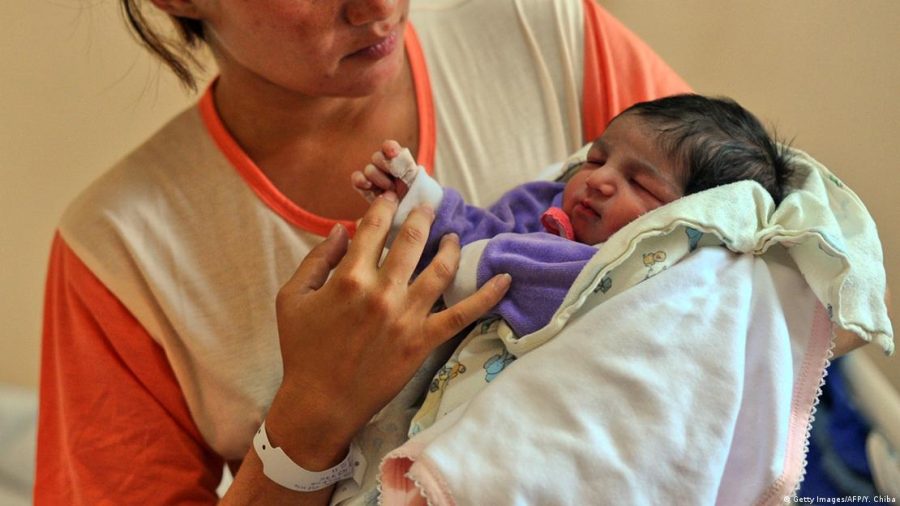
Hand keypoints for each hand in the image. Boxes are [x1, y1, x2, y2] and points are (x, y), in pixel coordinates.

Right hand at [265, 192, 510, 467]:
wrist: (321, 402)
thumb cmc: (303, 350)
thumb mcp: (293, 298)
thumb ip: (316, 259)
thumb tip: (340, 228)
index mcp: (349, 277)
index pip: (374, 228)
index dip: (386, 205)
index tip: (393, 195)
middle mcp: (382, 292)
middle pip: (411, 240)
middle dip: (422, 216)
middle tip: (428, 206)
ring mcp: (407, 316)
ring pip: (440, 270)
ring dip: (450, 246)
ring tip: (453, 236)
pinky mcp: (424, 340)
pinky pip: (462, 314)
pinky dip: (487, 296)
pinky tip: (505, 278)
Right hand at [351, 140, 417, 200]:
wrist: (409, 213)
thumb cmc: (417, 198)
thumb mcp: (419, 185)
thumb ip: (414, 174)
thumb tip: (414, 165)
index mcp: (399, 161)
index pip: (390, 147)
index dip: (390, 147)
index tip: (393, 153)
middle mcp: (385, 166)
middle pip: (378, 157)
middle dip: (385, 167)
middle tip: (394, 183)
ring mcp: (374, 177)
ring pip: (369, 169)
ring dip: (377, 178)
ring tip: (388, 190)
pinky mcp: (365, 188)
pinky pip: (357, 178)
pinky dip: (360, 180)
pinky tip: (367, 185)